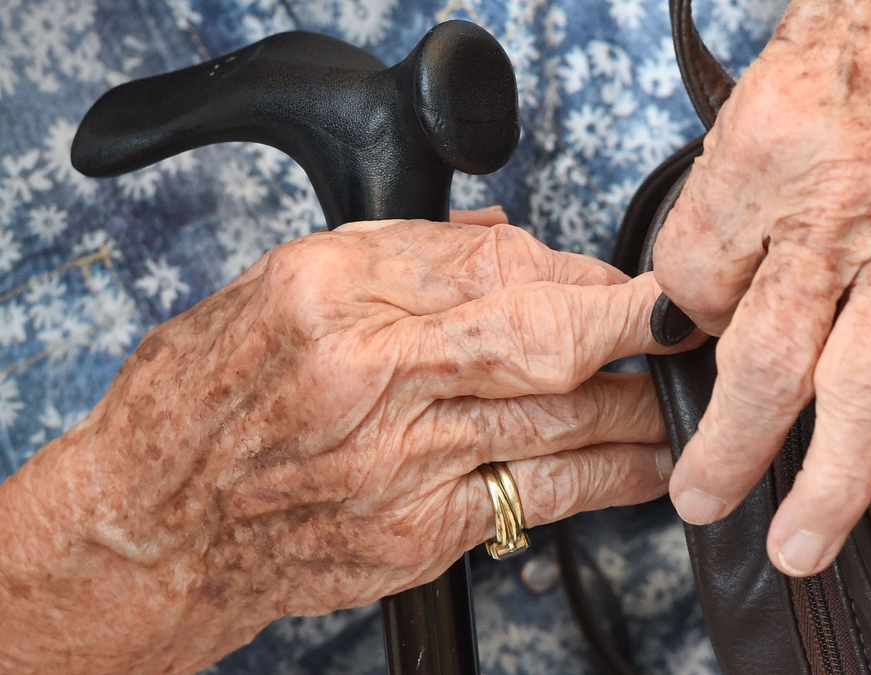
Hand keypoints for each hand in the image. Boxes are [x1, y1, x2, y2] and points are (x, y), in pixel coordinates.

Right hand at [0, 208, 698, 674]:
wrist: (157, 525)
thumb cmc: (209, 399)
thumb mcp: (280, 285)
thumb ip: (402, 257)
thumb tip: (514, 248)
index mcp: (327, 290)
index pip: (490, 261)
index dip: (576, 271)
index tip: (618, 280)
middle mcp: (366, 373)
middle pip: (539, 335)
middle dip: (631, 325)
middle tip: (689, 321)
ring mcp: (398, 461)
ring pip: (558, 418)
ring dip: (638, 402)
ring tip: (684, 390)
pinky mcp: (419, 533)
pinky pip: (543, 497)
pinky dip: (611, 476)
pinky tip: (649, 463)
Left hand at [653, 0, 870, 575]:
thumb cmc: (861, 43)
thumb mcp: (753, 98)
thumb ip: (717, 204)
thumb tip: (694, 297)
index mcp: (763, 158)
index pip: (691, 274)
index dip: (678, 319)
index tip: (683, 334)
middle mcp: (837, 213)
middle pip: (767, 356)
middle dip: (730, 443)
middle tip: (700, 501)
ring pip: (863, 388)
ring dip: (828, 481)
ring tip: (798, 547)